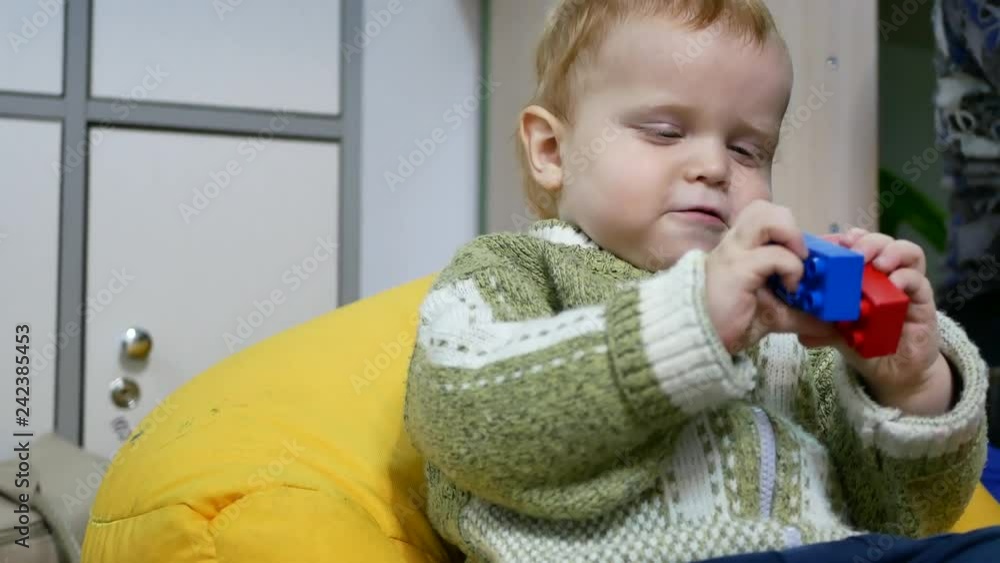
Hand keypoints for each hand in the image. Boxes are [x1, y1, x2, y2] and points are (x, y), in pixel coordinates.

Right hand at [705, 201, 837, 353]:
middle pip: (763, 208)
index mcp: (741, 248)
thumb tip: (829, 321)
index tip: (803, 259)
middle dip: (789, 226)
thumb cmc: (728, 322)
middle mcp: (735, 244)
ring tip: (797, 261)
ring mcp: (735, 253)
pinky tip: (790, 286)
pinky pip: (776, 254)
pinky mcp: (739, 268)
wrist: (699, 338)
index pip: (765, 219)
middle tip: (799, 254)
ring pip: (765, 215)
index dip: (789, 232)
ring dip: (790, 234)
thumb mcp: (771, 314)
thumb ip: (798, 312)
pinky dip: (792, 268)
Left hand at [801, 228, 950, 413]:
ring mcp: (907, 286)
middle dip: (869, 241)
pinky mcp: (924, 301)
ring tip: (877, 263)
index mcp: (864, 276)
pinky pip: (920, 281)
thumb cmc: (866, 344)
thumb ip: (823, 329)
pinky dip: (906, 277)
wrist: (894, 371)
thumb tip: (800, 333)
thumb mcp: (840, 334)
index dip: (850, 238)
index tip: (837, 240)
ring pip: (908, 253)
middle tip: (855, 251)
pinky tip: (894, 283)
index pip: (860, 245)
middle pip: (883, 243)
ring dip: (891, 252)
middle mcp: (886, 275)